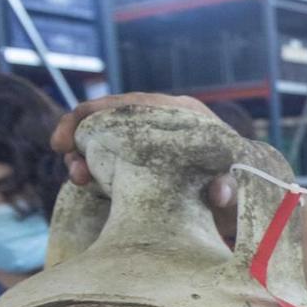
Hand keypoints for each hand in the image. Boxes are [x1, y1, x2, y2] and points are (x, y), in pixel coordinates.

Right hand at [54, 92, 237, 245]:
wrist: (242, 205)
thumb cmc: (240, 192)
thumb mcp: (235, 193)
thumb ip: (227, 190)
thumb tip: (220, 192)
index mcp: (185, 115)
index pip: (134, 102)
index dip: (97, 112)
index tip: (72, 134)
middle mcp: (164, 120)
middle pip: (113, 114)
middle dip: (80, 129)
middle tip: (63, 154)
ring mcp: (151, 140)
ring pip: (107, 135)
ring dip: (84, 152)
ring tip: (77, 176)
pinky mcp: (142, 160)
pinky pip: (110, 155)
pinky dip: (92, 164)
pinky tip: (83, 181)